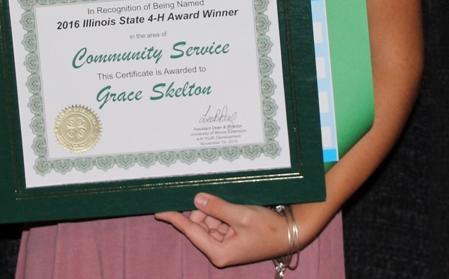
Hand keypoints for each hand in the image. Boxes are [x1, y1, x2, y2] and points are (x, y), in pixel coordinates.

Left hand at [155, 193, 292, 267]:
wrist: (290, 233)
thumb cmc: (267, 229)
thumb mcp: (241, 215)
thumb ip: (217, 208)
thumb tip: (196, 200)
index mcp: (218, 252)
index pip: (190, 230)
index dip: (175, 218)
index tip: (159, 210)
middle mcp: (219, 250)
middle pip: (199, 224)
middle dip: (205, 209)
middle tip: (219, 198)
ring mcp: (225, 243)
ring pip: (208, 220)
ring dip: (215, 209)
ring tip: (233, 205)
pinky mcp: (232, 236)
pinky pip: (219, 220)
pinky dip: (222, 211)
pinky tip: (232, 206)